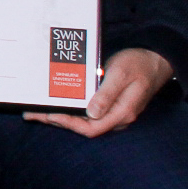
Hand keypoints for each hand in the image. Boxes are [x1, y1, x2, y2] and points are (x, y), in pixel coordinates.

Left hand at [27, 47, 174, 137]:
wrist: (155, 60)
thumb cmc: (138, 64)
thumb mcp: (121, 75)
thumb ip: (107, 94)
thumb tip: (91, 113)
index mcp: (122, 113)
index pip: (91, 128)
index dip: (68, 123)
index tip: (49, 115)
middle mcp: (117, 117)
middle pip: (84, 127)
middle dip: (57, 121)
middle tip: (32, 114)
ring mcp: (114, 113)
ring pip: (84, 121)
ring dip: (61, 117)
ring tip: (37, 111)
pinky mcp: (110, 106)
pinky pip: (87, 113)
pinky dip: (71, 110)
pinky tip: (57, 104)